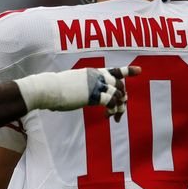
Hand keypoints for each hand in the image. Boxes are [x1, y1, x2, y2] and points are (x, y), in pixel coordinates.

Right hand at [13, 66, 140, 117]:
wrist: (47, 89)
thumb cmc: (55, 89)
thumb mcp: (72, 84)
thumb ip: (83, 87)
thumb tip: (85, 96)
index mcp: (93, 72)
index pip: (114, 70)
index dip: (128, 71)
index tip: (140, 71)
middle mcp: (97, 76)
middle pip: (120, 84)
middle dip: (124, 98)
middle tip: (120, 111)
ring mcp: (95, 85)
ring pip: (118, 93)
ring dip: (120, 107)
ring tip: (114, 117)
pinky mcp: (92, 95)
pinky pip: (111, 102)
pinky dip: (113, 110)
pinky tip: (108, 117)